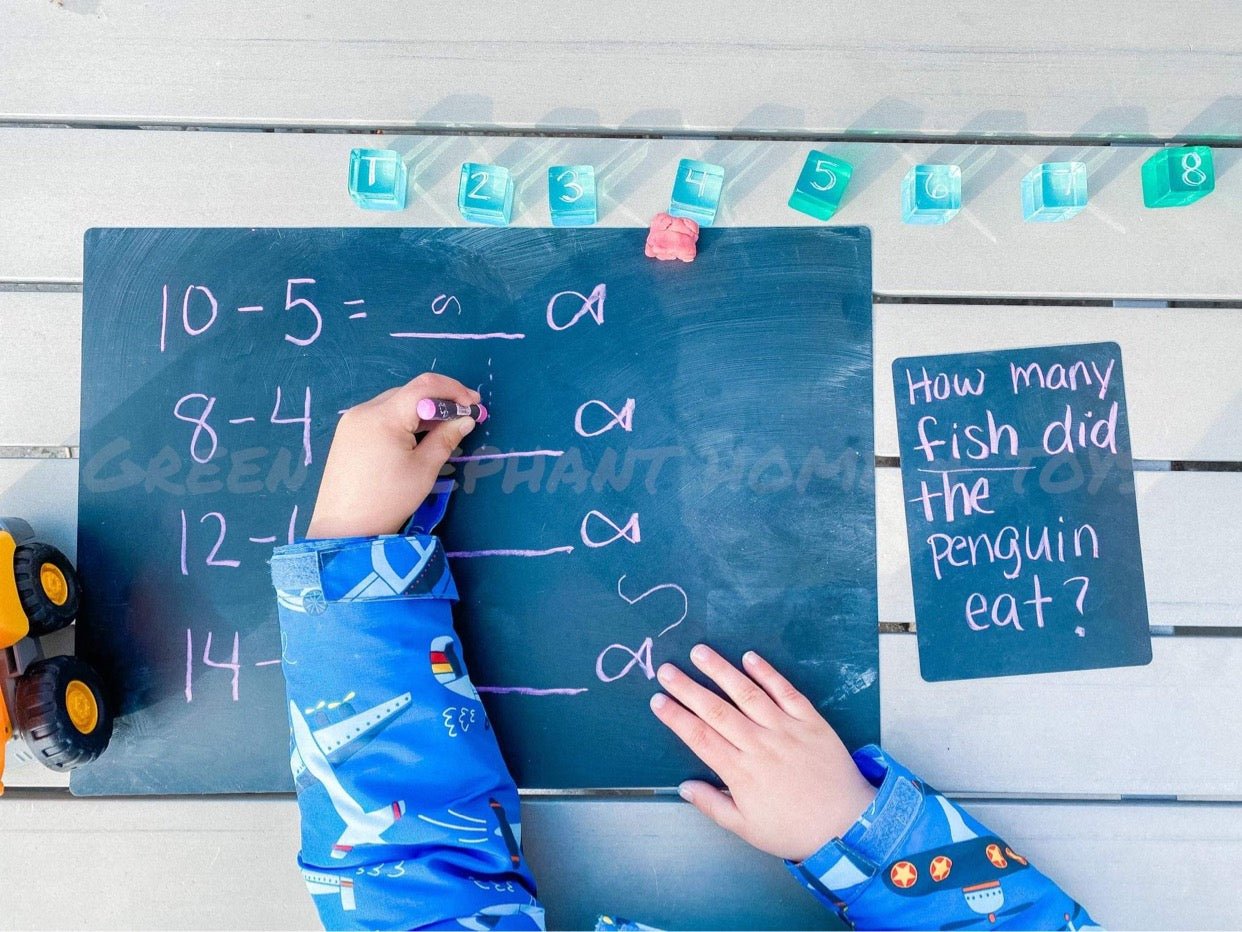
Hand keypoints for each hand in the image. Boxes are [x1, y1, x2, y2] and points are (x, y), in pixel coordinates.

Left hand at [306, 373, 479, 538]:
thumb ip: (446, 438)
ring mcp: (352, 421)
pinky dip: (403, 419)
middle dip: (439, 400)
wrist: (344, 528)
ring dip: (421, 410)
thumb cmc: (388, 499)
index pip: (424, 387)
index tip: (475, 404)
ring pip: (395, 403)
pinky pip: (381, 415)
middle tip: (463, 416)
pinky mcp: (347, 433)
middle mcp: (364, 410)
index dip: (454, 390)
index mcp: (384, 416)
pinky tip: (416, 436)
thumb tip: (466, 419)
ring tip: (443, 428)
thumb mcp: (424, 469)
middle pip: (409, 392)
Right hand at [649, 645, 877, 861]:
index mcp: (741, 772)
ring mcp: (786, 729)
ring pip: (747, 694)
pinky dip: (767, 673)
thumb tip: (684, 787)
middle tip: (667, 670)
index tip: (658, 700)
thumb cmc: (794, 830)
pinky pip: (785, 691)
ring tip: (699, 653)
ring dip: (721, 671)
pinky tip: (749, 657)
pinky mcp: (810, 720)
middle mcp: (760, 745)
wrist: (847, 824)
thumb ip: (713, 805)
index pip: (700, 737)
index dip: (676, 717)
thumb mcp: (747, 828)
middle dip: (688, 688)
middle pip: (716, 710)